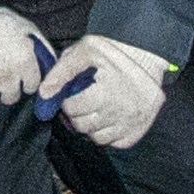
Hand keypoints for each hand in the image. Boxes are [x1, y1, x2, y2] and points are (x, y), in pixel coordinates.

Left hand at [41, 36, 168, 149]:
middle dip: (76, 113)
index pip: (71, 108)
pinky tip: (109, 117)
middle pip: (81, 126)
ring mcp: (129, 125)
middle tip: (82, 100)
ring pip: (96, 138)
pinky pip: (115, 143)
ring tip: (95, 108)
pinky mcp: (137, 132)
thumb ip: (62, 70)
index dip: (67, 100)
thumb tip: (45, 92)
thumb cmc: (115, 52)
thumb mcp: (87, 50)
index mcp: (105, 94)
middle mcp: (119, 113)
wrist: (148, 58)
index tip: (72, 93)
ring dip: (91, 125)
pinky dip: (109, 133)